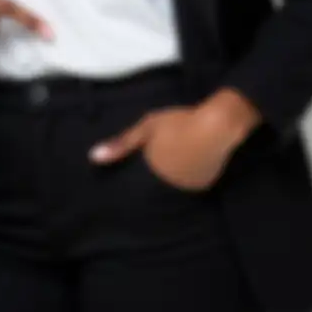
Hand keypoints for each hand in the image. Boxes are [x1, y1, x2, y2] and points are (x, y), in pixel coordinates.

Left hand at [88, 102, 238, 191]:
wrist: (219, 124)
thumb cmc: (178, 123)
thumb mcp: (147, 127)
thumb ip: (121, 144)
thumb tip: (92, 157)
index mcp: (153, 175)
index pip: (137, 187)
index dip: (134, 183)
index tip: (130, 181)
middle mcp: (171, 188)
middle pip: (157, 186)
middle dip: (154, 178)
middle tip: (158, 162)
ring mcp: (189, 188)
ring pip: (174, 185)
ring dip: (172, 176)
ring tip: (174, 160)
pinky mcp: (206, 185)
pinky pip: (190, 183)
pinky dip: (187, 175)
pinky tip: (189, 161)